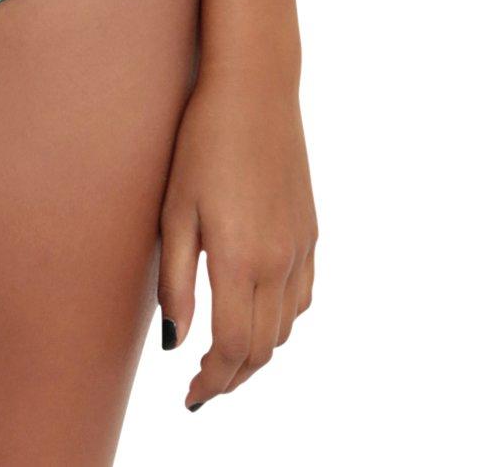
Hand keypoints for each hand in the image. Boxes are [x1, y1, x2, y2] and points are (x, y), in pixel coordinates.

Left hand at [158, 69, 316, 409]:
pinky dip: (281, 321)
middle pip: (261, 348)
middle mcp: (279, 262)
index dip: (211, 382)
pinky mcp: (311, 232)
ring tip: (222, 356)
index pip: (231, 348)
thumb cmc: (202, 141)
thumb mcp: (174, 208)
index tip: (189, 395)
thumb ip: (175, 280)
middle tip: (201, 388)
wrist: (255, 90)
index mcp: (240, 259)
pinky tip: (258, 314)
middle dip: (231, 377)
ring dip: (256, 352)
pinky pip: (303, 297)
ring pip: (285, 328)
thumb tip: (174, 340)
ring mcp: (301, 247)